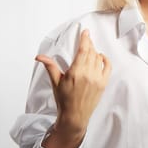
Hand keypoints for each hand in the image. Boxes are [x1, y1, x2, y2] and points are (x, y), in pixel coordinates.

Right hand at [36, 30, 110, 147]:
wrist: (74, 116)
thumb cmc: (64, 99)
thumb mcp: (55, 82)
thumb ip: (50, 66)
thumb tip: (39, 56)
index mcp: (76, 72)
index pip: (83, 50)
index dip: (85, 39)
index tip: (86, 32)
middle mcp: (88, 74)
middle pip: (91, 52)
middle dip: (89, 44)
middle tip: (86, 38)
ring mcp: (98, 79)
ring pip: (98, 58)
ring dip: (95, 51)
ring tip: (90, 49)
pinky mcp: (103, 84)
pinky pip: (108, 67)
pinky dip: (105, 60)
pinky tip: (100, 57)